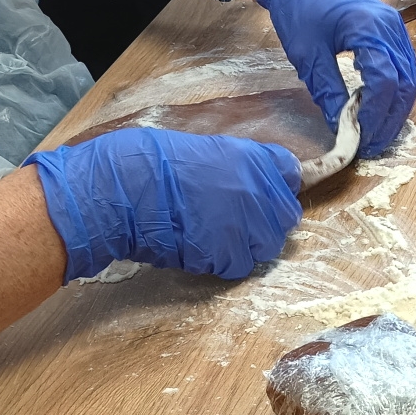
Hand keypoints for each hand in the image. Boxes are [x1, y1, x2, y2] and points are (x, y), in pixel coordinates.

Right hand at [26, 129, 301, 281]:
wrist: (125, 190)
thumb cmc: (152, 162)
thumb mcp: (205, 149)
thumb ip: (237, 165)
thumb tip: (250, 180)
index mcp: (255, 159)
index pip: (290, 173)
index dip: (275, 184)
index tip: (261, 191)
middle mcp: (261, 192)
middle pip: (286, 215)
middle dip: (266, 219)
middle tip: (236, 220)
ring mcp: (248, 227)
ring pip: (266, 245)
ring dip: (246, 244)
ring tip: (214, 235)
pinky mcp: (229, 256)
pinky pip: (238, 265)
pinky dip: (222, 261)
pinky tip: (198, 248)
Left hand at [253, 0, 415, 156]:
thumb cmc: (300, 9)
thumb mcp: (307, 55)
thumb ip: (327, 91)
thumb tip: (340, 126)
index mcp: (369, 29)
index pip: (385, 82)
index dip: (376, 115)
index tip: (362, 138)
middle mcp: (391, 28)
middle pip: (405, 83)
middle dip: (391, 118)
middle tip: (373, 144)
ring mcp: (396, 29)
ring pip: (410, 78)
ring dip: (396, 108)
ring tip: (377, 132)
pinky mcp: (393, 32)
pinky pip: (404, 68)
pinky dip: (396, 92)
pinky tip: (380, 109)